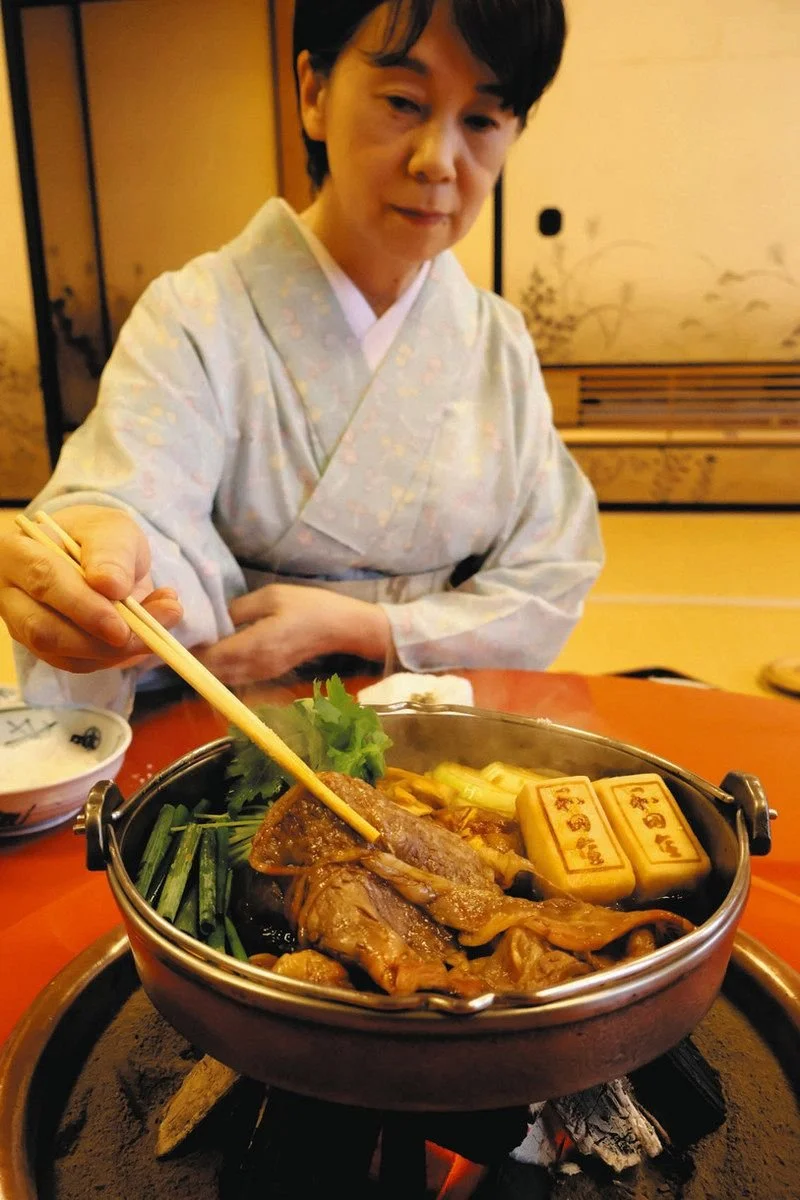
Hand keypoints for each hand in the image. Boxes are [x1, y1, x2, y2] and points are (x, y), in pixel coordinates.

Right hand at [0, 505, 182, 673]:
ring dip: (118, 650)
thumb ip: (111, 553)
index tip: (120, 623)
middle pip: (45, 629)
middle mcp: (12, 595)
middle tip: (151, 633)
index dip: (82, 606)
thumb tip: (110, 585)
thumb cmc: (98, 537)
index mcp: (17, 552)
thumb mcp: (111, 529)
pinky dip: (119, 656)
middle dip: (100, 639)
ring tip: (162, 621)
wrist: (97, 556)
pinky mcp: (48, 650)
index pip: (42, 580)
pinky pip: (82, 664)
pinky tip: (148, 633)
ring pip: (64, 654)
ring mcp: (26, 627)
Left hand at [194, 583, 391, 686]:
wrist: (342, 627)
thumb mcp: (271, 596)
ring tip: (197, 642)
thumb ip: (238, 609)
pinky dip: (222, 666)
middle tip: (182, 638)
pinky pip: (236, 675)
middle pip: (211, 673)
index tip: (177, 635)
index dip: (188, 651)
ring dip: (207, 665)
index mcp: (254, 646)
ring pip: (223, 677)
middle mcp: (255, 666)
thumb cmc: (309, 607)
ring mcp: (263, 673)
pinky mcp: (269, 673)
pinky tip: (220, 648)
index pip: (209, 659)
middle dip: (193, 659)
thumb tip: (216, 620)